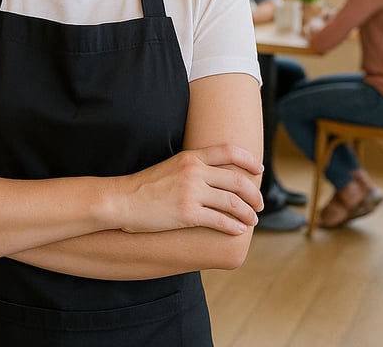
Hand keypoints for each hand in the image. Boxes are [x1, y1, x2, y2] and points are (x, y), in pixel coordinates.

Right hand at [113, 145, 263, 235]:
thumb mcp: (171, 166)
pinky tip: (237, 230)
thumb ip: (193, 168)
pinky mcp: (187, 214)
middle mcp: (193, 172)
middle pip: (237, 181)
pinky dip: (233, 226)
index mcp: (190, 157)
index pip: (229, 151)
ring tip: (252, 221)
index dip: (249, 159)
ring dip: (248, 214)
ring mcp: (191, 193)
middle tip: (259, 204)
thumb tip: (215, 177)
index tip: (258, 169)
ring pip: (233, 203)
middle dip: (254, 194)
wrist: (122, 200)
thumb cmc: (145, 186)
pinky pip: (220, 220)